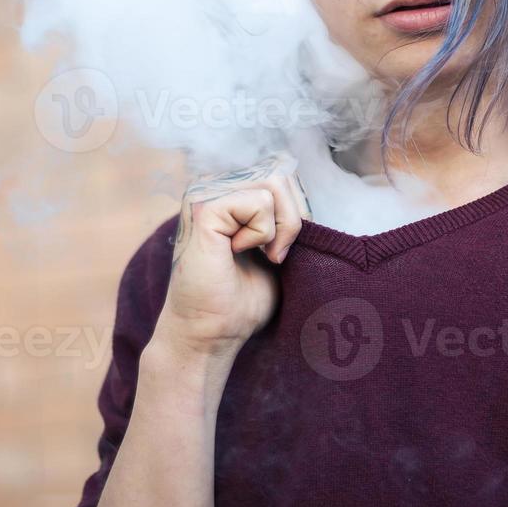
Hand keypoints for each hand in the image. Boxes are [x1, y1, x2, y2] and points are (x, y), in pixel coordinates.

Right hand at [152, 151, 313, 360]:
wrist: (212, 332)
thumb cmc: (241, 299)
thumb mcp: (276, 246)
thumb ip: (284, 214)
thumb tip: (303, 192)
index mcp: (227, 191)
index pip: (281, 174)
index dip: (295, 211)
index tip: (279, 249)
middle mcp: (212, 185)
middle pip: (281, 175)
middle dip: (292, 218)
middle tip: (274, 255)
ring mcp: (204, 193)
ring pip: (274, 184)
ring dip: (281, 227)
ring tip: (259, 254)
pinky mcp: (203, 209)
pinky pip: (259, 203)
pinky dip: (261, 234)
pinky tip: (236, 252)